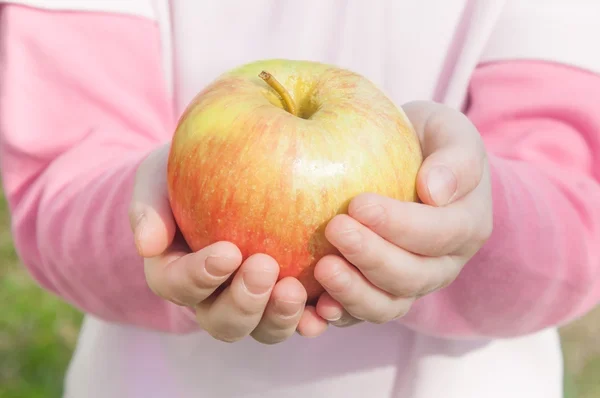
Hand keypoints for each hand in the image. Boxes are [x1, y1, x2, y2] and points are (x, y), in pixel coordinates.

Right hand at [128, 144, 327, 343]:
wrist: (221, 174)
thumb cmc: (186, 174)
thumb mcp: (158, 179)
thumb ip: (149, 207)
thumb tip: (146, 244)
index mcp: (176, 273)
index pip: (178, 285)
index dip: (200, 276)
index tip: (226, 252)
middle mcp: (213, 298)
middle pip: (223, 321)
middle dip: (243, 302)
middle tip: (263, 268)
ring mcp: (252, 302)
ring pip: (262, 329)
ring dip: (278, 316)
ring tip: (296, 290)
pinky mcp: (284, 296)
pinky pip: (300, 317)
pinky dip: (313, 318)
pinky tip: (328, 306)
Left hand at [313, 101, 492, 327]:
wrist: (415, 166)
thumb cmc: (428, 144)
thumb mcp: (449, 133)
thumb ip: (455, 158)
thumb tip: (435, 191)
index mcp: (466, 226)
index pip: (439, 233)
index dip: (400, 225)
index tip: (359, 203)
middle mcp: (441, 264)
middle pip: (411, 277)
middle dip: (372, 257)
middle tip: (335, 229)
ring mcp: (410, 284)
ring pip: (388, 305)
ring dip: (354, 293)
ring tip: (322, 269)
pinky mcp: (379, 293)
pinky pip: (361, 314)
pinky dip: (339, 315)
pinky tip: (314, 307)